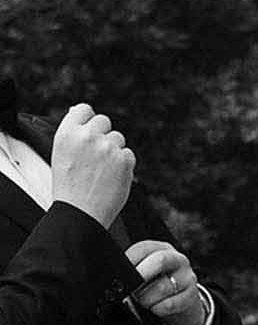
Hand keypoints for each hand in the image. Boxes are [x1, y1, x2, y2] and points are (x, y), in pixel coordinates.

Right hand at [49, 104, 135, 228]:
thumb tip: (80, 109)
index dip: (89, 120)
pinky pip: (128, 155)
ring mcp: (107, 147)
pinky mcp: (124, 160)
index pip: (84, 109)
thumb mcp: (61, 153)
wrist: (80, 214)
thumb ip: (73, 132)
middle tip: (97, 158)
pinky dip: (124, 166)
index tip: (90, 132)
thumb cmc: (69, 187)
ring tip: (102, 172)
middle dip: (103, 136)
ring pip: (118, 138)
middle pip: (104, 121)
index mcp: (67, 132)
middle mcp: (87, 135)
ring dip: (114, 151)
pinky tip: (112, 179)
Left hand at [125, 239, 207, 324]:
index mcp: (162, 248)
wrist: (183, 304)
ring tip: (142, 301)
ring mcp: (187, 277)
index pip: (144, 248)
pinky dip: (158, 309)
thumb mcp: (148, 272)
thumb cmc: (158, 286)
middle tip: (131, 288)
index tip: (120, 274)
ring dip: (146, 298)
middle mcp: (178, 259)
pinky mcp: (192, 296)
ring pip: (163, 287)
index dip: (130, 260)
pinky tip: (154, 308)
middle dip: (140, 276)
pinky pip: (171, 304)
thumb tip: (116, 277)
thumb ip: (134, 269)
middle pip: (160, 261)